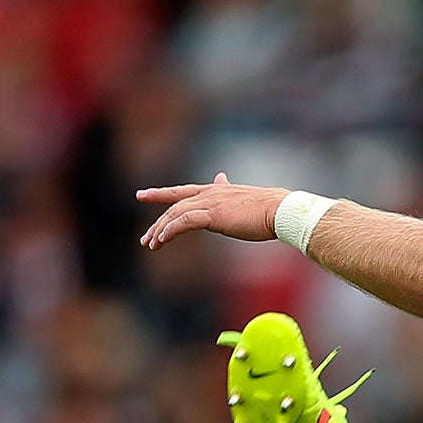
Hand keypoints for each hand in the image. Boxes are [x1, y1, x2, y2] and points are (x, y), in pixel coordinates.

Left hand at [135, 173, 287, 249]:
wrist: (280, 210)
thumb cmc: (268, 208)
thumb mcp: (243, 198)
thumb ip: (228, 191)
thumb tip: (222, 178)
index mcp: (215, 190)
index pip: (182, 191)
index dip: (161, 194)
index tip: (143, 195)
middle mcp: (208, 193)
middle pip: (174, 206)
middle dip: (158, 222)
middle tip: (146, 239)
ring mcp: (209, 203)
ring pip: (175, 214)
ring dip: (160, 231)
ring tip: (150, 244)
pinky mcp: (212, 215)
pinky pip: (184, 222)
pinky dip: (171, 230)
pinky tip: (162, 240)